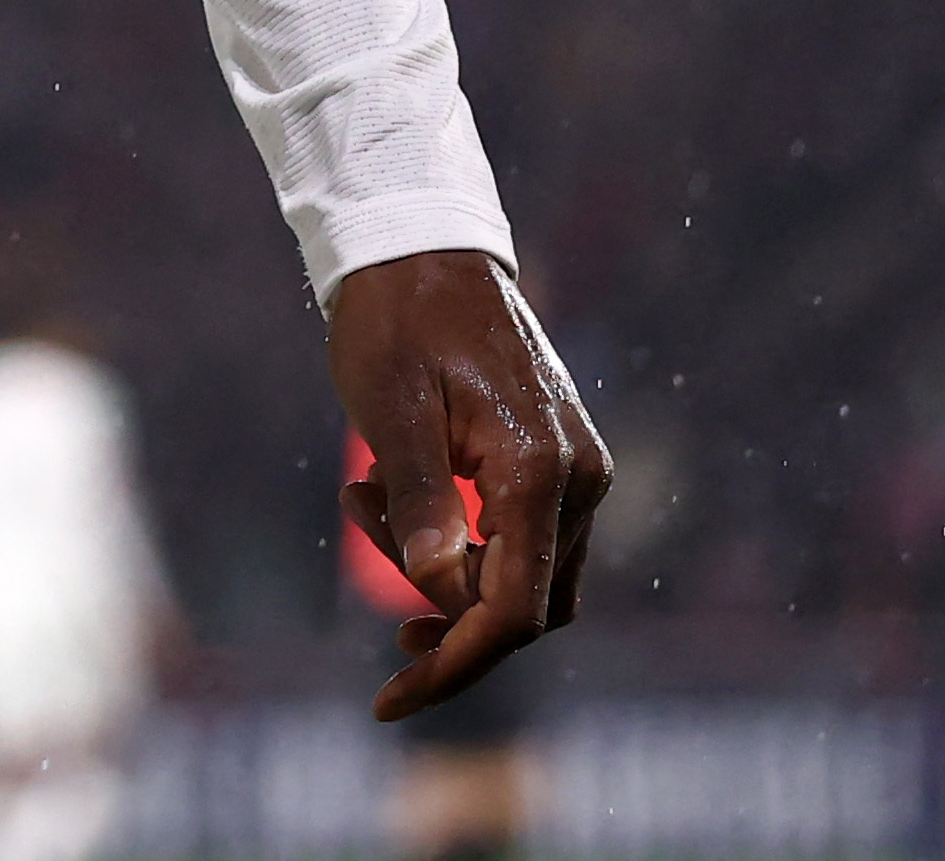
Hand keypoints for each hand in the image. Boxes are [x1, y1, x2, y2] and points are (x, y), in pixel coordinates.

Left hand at [329, 248, 611, 719]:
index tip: (389, 700)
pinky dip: (463, 543)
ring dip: (448, 576)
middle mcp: (578, 479)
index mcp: (542, 472)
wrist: (422, 244)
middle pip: (525, 605)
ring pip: (526, 575)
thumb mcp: (390, 410)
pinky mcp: (558, 458)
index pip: (512, 612)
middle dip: (442, 615)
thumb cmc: (396, 319)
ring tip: (366, 500)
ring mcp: (576, 469)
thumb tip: (437, 590)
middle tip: (366, 555)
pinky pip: (522, 536)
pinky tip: (395, 498)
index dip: (453, 664)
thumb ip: (420, 503)